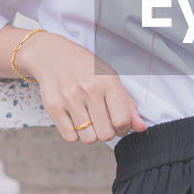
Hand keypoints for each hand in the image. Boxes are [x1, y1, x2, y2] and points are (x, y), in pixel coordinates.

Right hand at [16, 31, 145, 143]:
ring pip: (88, 139)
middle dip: (107, 133)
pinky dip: (75, 134)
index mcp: (108, 82)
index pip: (122, 120)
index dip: (123, 128)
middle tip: (103, 123)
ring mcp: (70, 98)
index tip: (118, 124)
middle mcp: (89, 89)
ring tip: (88, 121)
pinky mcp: (53, 106)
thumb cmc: (86, 69)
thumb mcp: (110, 79)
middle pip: (106, 134)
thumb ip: (128, 104)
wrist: (53, 55)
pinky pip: (70, 137)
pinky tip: (75, 120)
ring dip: (90, 134)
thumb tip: (141, 128)